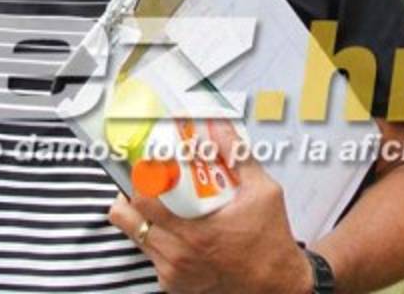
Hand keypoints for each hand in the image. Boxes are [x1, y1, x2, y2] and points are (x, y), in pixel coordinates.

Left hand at [108, 121, 312, 293]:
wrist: (276, 284)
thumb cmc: (270, 239)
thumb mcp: (263, 191)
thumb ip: (237, 155)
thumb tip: (217, 124)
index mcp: (195, 232)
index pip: (143, 201)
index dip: (137, 177)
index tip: (145, 163)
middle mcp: (178, 255)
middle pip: (127, 218)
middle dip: (131, 193)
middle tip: (145, 179)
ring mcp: (172, 273)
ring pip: (135, 236)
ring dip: (142, 216)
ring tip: (159, 202)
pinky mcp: (173, 285)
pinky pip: (150, 256)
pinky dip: (155, 239)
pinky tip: (175, 228)